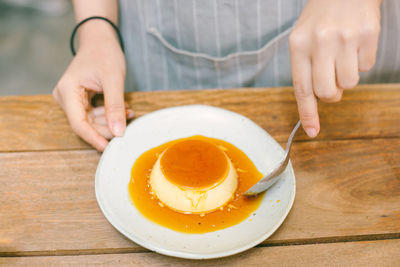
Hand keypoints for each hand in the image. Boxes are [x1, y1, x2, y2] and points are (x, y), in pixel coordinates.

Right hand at [53, 22, 131, 150]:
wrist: (100, 40)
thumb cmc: (104, 53)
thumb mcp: (113, 79)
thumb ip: (115, 106)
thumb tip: (118, 132)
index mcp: (67, 91)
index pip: (78, 123)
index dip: (94, 138)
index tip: (109, 148)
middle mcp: (66, 97)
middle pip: (86, 124)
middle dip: (108, 127)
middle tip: (127, 122)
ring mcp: (72, 100)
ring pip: (92, 121)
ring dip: (111, 120)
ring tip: (129, 112)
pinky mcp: (80, 100)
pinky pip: (95, 114)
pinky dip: (110, 114)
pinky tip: (124, 109)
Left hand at [289, 0, 380, 136]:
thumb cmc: (321, 17)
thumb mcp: (302, 39)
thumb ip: (305, 69)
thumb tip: (316, 101)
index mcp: (298, 45)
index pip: (301, 88)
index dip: (307, 113)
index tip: (312, 131)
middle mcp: (320, 42)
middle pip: (327, 93)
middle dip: (331, 93)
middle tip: (332, 78)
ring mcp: (345, 38)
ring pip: (350, 84)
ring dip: (347, 76)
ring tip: (342, 54)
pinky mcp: (368, 35)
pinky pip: (366, 67)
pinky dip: (361, 61)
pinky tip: (354, 44)